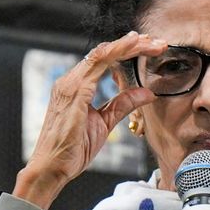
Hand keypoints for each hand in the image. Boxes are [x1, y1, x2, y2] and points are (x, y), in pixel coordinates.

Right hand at [18, 32, 166, 206]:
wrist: (51, 167)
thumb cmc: (72, 148)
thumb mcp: (105, 122)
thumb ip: (123, 104)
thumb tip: (147, 93)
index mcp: (76, 86)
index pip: (104, 61)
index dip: (127, 51)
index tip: (149, 47)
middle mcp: (70, 81)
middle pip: (104, 53)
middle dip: (133, 45)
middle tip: (158, 42)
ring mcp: (70, 85)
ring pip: (102, 54)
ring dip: (128, 45)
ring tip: (149, 41)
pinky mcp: (73, 93)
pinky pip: (96, 65)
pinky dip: (116, 53)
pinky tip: (132, 48)